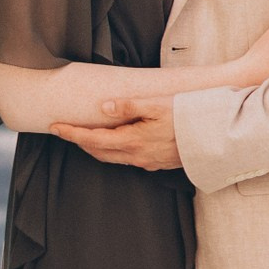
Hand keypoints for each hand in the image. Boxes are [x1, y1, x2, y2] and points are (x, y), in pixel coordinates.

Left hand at [54, 98, 182, 171]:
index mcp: (133, 141)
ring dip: (95, 147)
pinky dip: (114, 150)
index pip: (93, 140)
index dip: (71, 134)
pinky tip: (116, 141)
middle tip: (65, 129)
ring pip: (112, 158)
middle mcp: (137, 156)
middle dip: (79, 142)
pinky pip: (127, 159)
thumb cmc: (187, 117)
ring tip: (85, 134)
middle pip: (99, 152)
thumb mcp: (157, 105)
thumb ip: (129, 106)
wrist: (214, 139)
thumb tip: (104, 107)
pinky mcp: (156, 164)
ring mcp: (147, 162)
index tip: (54, 127)